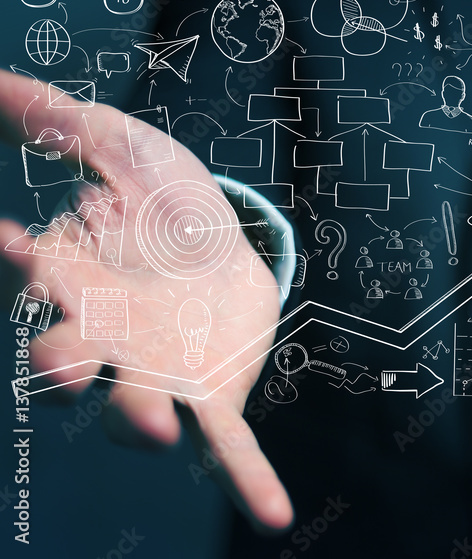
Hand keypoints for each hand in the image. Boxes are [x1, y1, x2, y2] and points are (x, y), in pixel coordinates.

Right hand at [0, 72, 292, 530]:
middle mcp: (103, 339)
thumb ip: (65, 124)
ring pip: (135, 411)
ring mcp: (157, 375)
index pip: (31, 279)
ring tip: (155, 428)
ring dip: (137, 424)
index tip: (7, 241)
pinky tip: (274, 518)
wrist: (225, 244)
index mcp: (72, 281)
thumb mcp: (123, 151)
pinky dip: (247, 482)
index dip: (16, 264)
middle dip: (60, 367)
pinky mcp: (213, 397)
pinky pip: (229, 449)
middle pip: (66, 364)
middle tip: (65, 362)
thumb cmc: (160, 203)